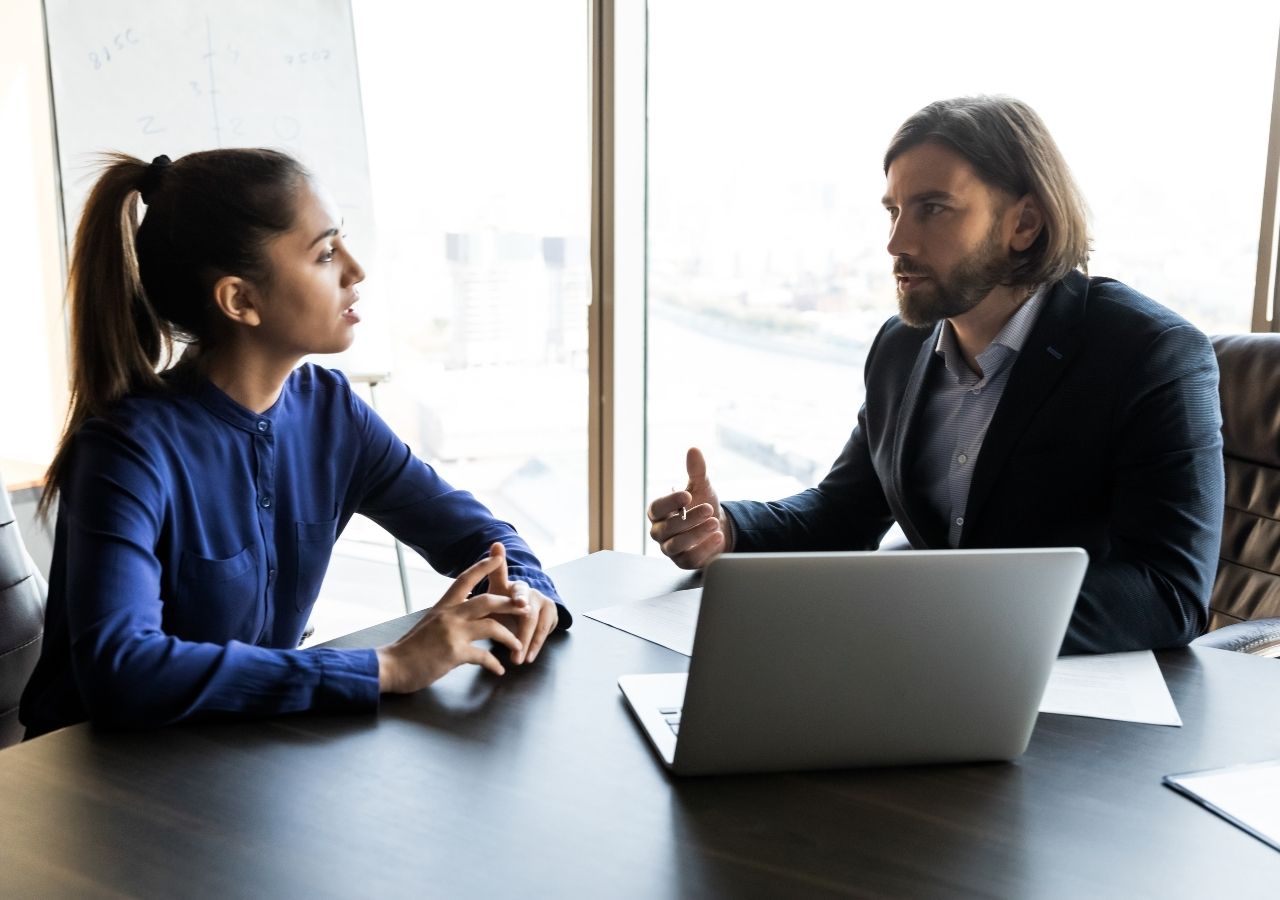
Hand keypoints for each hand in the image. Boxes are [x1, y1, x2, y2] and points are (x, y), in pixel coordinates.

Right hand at [376, 543, 529, 692]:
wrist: (391, 666)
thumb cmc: (410, 648)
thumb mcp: (430, 624)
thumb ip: (448, 618)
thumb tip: (464, 617)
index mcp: (443, 606)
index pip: (464, 579)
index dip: (483, 567)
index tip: (498, 557)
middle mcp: (449, 615)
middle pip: (487, 601)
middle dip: (509, 603)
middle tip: (525, 607)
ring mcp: (452, 633)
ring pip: (491, 626)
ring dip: (509, 637)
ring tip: (517, 645)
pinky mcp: (454, 653)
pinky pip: (483, 656)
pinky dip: (494, 663)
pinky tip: (499, 670)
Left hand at [488, 542, 559, 664]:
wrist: (521, 606)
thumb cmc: (505, 598)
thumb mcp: (497, 587)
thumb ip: (495, 569)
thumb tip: (496, 542)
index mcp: (519, 586)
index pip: (521, 590)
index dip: (520, 597)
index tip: (520, 604)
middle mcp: (535, 594)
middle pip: (530, 614)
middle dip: (523, 633)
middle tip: (515, 648)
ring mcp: (546, 605)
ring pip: (539, 626)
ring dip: (530, 644)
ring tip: (520, 659)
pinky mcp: (553, 616)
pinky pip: (545, 633)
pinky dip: (536, 646)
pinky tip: (529, 656)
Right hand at [647, 447, 731, 568]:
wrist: (717, 527)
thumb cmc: (702, 505)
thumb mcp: (701, 487)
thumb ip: (696, 470)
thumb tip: (694, 450)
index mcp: (659, 512)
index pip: (656, 508)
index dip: (670, 502)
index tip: (687, 495)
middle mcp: (660, 531)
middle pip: (666, 528)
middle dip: (688, 519)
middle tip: (708, 508)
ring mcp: (670, 548)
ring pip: (676, 544)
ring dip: (696, 533)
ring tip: (714, 523)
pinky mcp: (683, 561)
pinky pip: (689, 558)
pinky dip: (704, 548)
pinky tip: (718, 536)